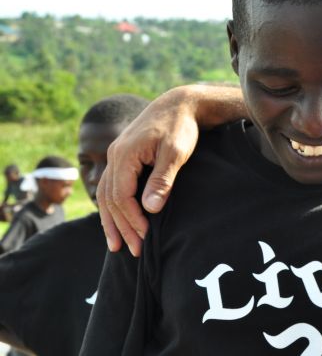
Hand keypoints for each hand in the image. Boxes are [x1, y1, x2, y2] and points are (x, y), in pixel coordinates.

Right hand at [97, 87, 199, 256]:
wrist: (179, 105)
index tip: (145, 237)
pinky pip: (112, 187)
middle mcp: (114, 156)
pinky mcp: (123, 158)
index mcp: (124, 155)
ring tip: (117, 245)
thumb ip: (163, 179)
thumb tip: (149, 209)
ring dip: (112, 221)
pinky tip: (118, 222)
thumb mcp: (176, 152)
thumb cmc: (180, 127)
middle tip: (133, 251)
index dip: (131, 219)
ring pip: (107, 195)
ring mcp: (116, 156)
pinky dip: (114, 207)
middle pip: (110, 199)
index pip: (121, 196)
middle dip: (121, 227)